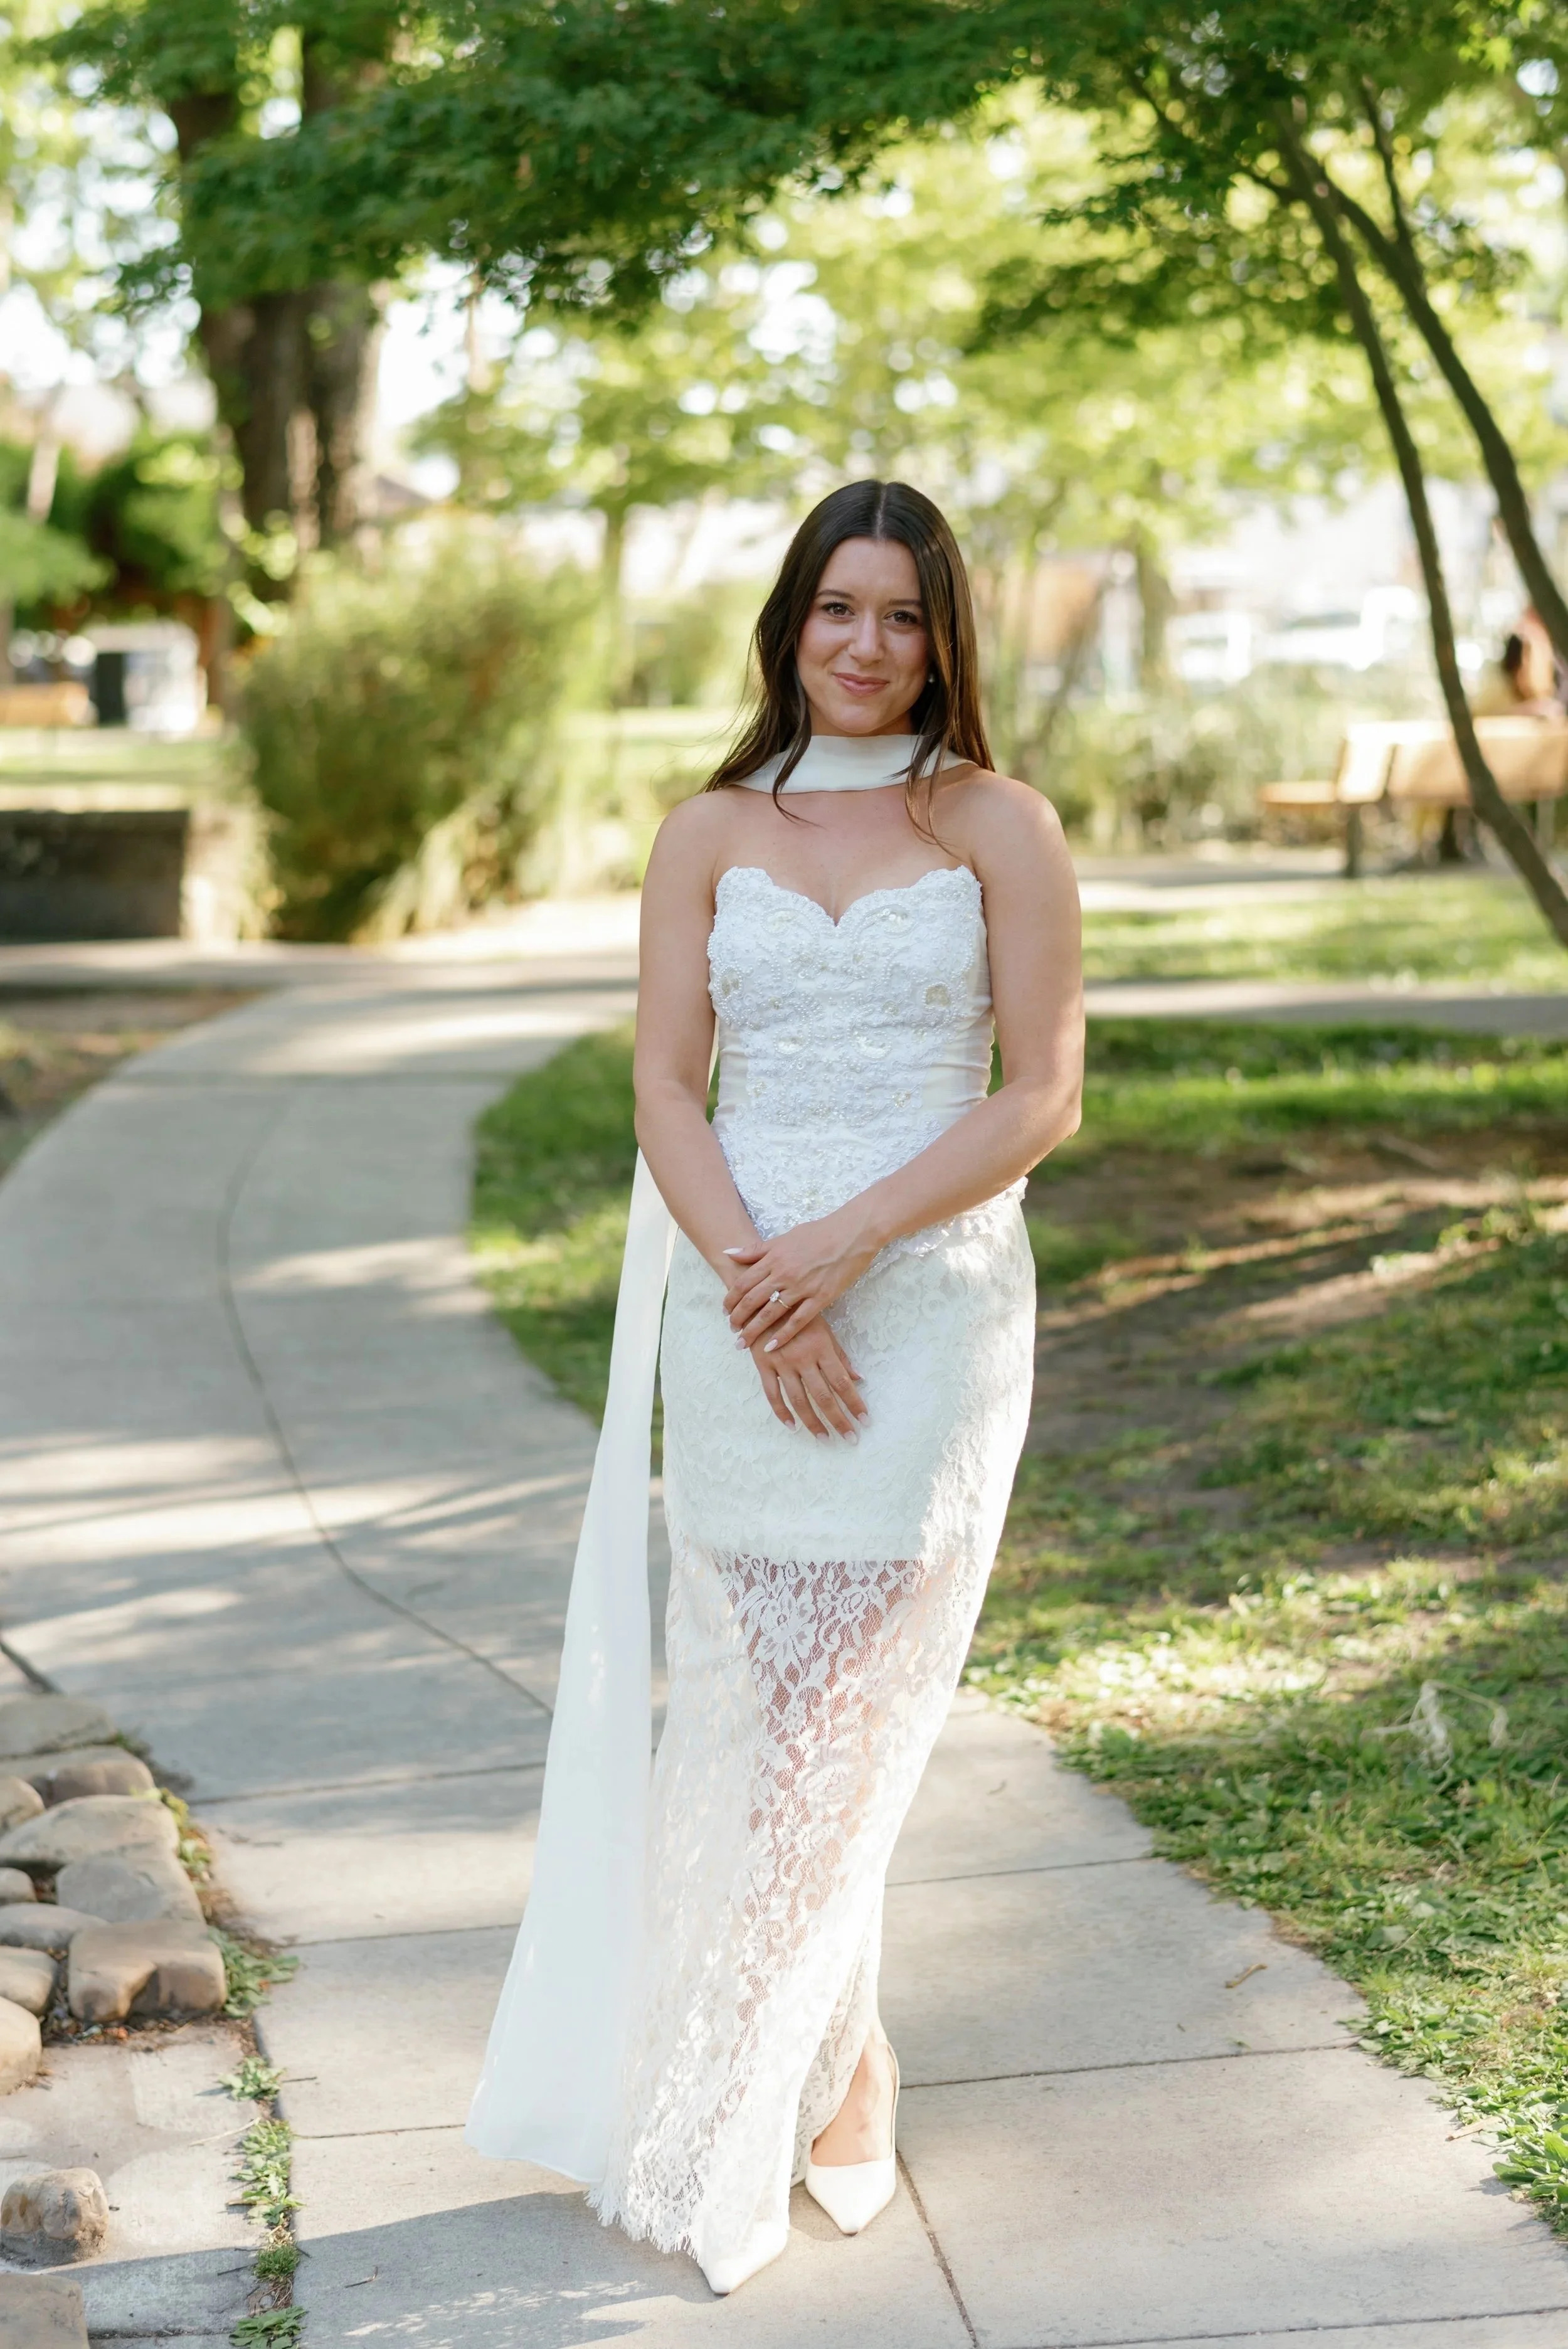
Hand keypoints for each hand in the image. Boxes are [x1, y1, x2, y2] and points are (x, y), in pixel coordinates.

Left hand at [722, 1207, 880, 1351]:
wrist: (852, 1233)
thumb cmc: (819, 1232)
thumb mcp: (785, 1237)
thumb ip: (757, 1249)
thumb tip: (728, 1252)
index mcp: (774, 1258)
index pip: (744, 1282)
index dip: (731, 1299)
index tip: (725, 1311)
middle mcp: (784, 1273)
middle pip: (753, 1300)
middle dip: (738, 1318)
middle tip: (732, 1330)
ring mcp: (802, 1287)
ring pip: (771, 1314)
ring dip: (754, 1330)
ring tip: (743, 1343)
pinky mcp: (820, 1298)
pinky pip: (798, 1321)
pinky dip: (783, 1335)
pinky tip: (772, 1346)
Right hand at [750, 1317, 866, 1439]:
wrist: (763, 1299)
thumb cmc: (798, 1313)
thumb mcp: (824, 1329)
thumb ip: (840, 1355)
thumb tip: (858, 1378)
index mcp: (821, 1348)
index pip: (842, 1382)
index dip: (854, 1403)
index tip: (864, 1420)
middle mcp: (803, 1358)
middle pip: (823, 1396)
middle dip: (838, 1419)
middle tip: (850, 1438)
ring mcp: (782, 1363)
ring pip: (799, 1400)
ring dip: (813, 1422)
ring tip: (824, 1438)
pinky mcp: (764, 1366)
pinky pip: (772, 1394)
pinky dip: (782, 1412)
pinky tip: (792, 1426)